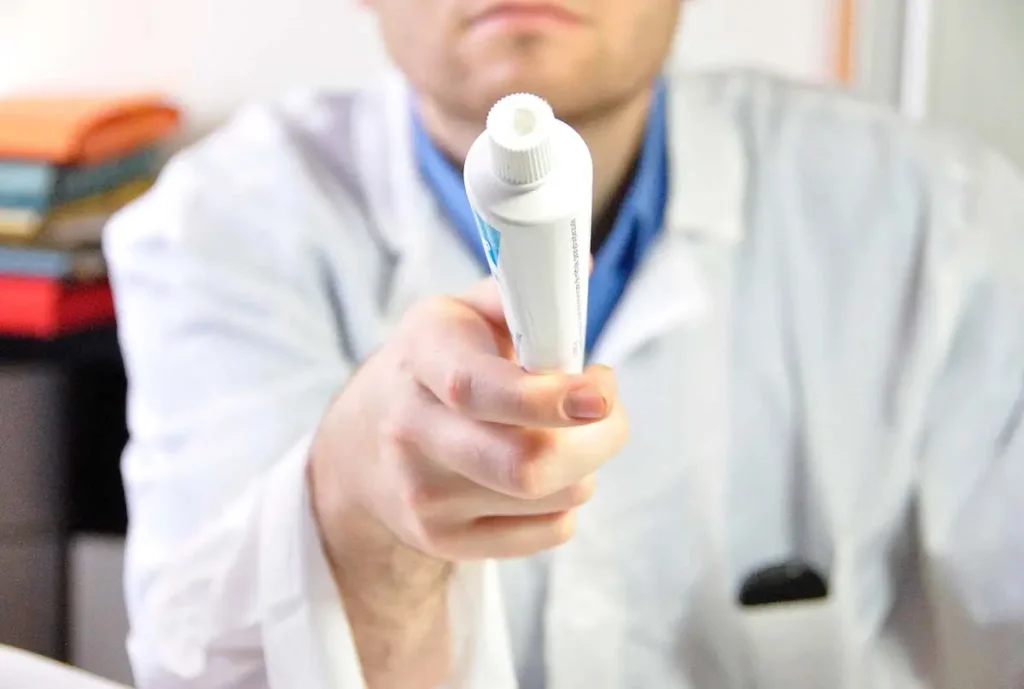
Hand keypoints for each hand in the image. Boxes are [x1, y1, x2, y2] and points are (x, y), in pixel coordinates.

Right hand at [310, 277, 628, 564]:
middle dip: (597, 439)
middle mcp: (413, 433)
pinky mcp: (444, 541)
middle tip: (604, 409)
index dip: (547, 397)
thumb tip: (577, 275)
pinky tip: (543, 474)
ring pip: (551, 498)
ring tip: (563, 436)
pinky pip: (548, 532)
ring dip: (585, 464)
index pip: (478, 389)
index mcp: (421, 359)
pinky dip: (566, 501)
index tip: (601, 391)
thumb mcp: (457, 315)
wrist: (362, 447)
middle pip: (526, 464)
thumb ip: (516, 296)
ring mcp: (424, 498)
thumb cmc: (434, 365)